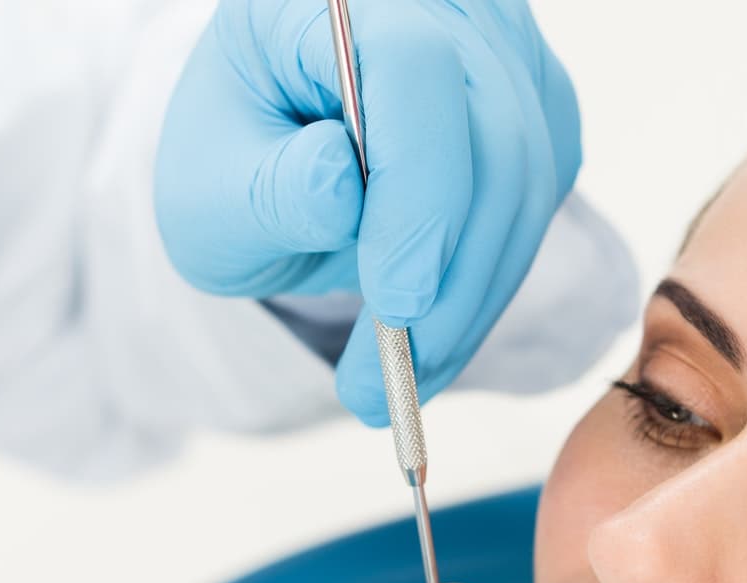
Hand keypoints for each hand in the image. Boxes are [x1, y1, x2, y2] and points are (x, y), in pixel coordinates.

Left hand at [156, 0, 581, 424]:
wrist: (275, 149)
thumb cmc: (236, 159)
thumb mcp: (207, 189)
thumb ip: (267, 191)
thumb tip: (340, 191)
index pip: (415, 68)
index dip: (418, 191)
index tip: (395, 303)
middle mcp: (442, 3)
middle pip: (493, 135)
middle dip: (450, 280)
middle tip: (393, 380)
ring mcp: (501, 49)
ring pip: (528, 183)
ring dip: (471, 302)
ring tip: (400, 380)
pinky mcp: (536, 107)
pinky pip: (538, 207)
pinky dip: (488, 287)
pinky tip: (432, 337)